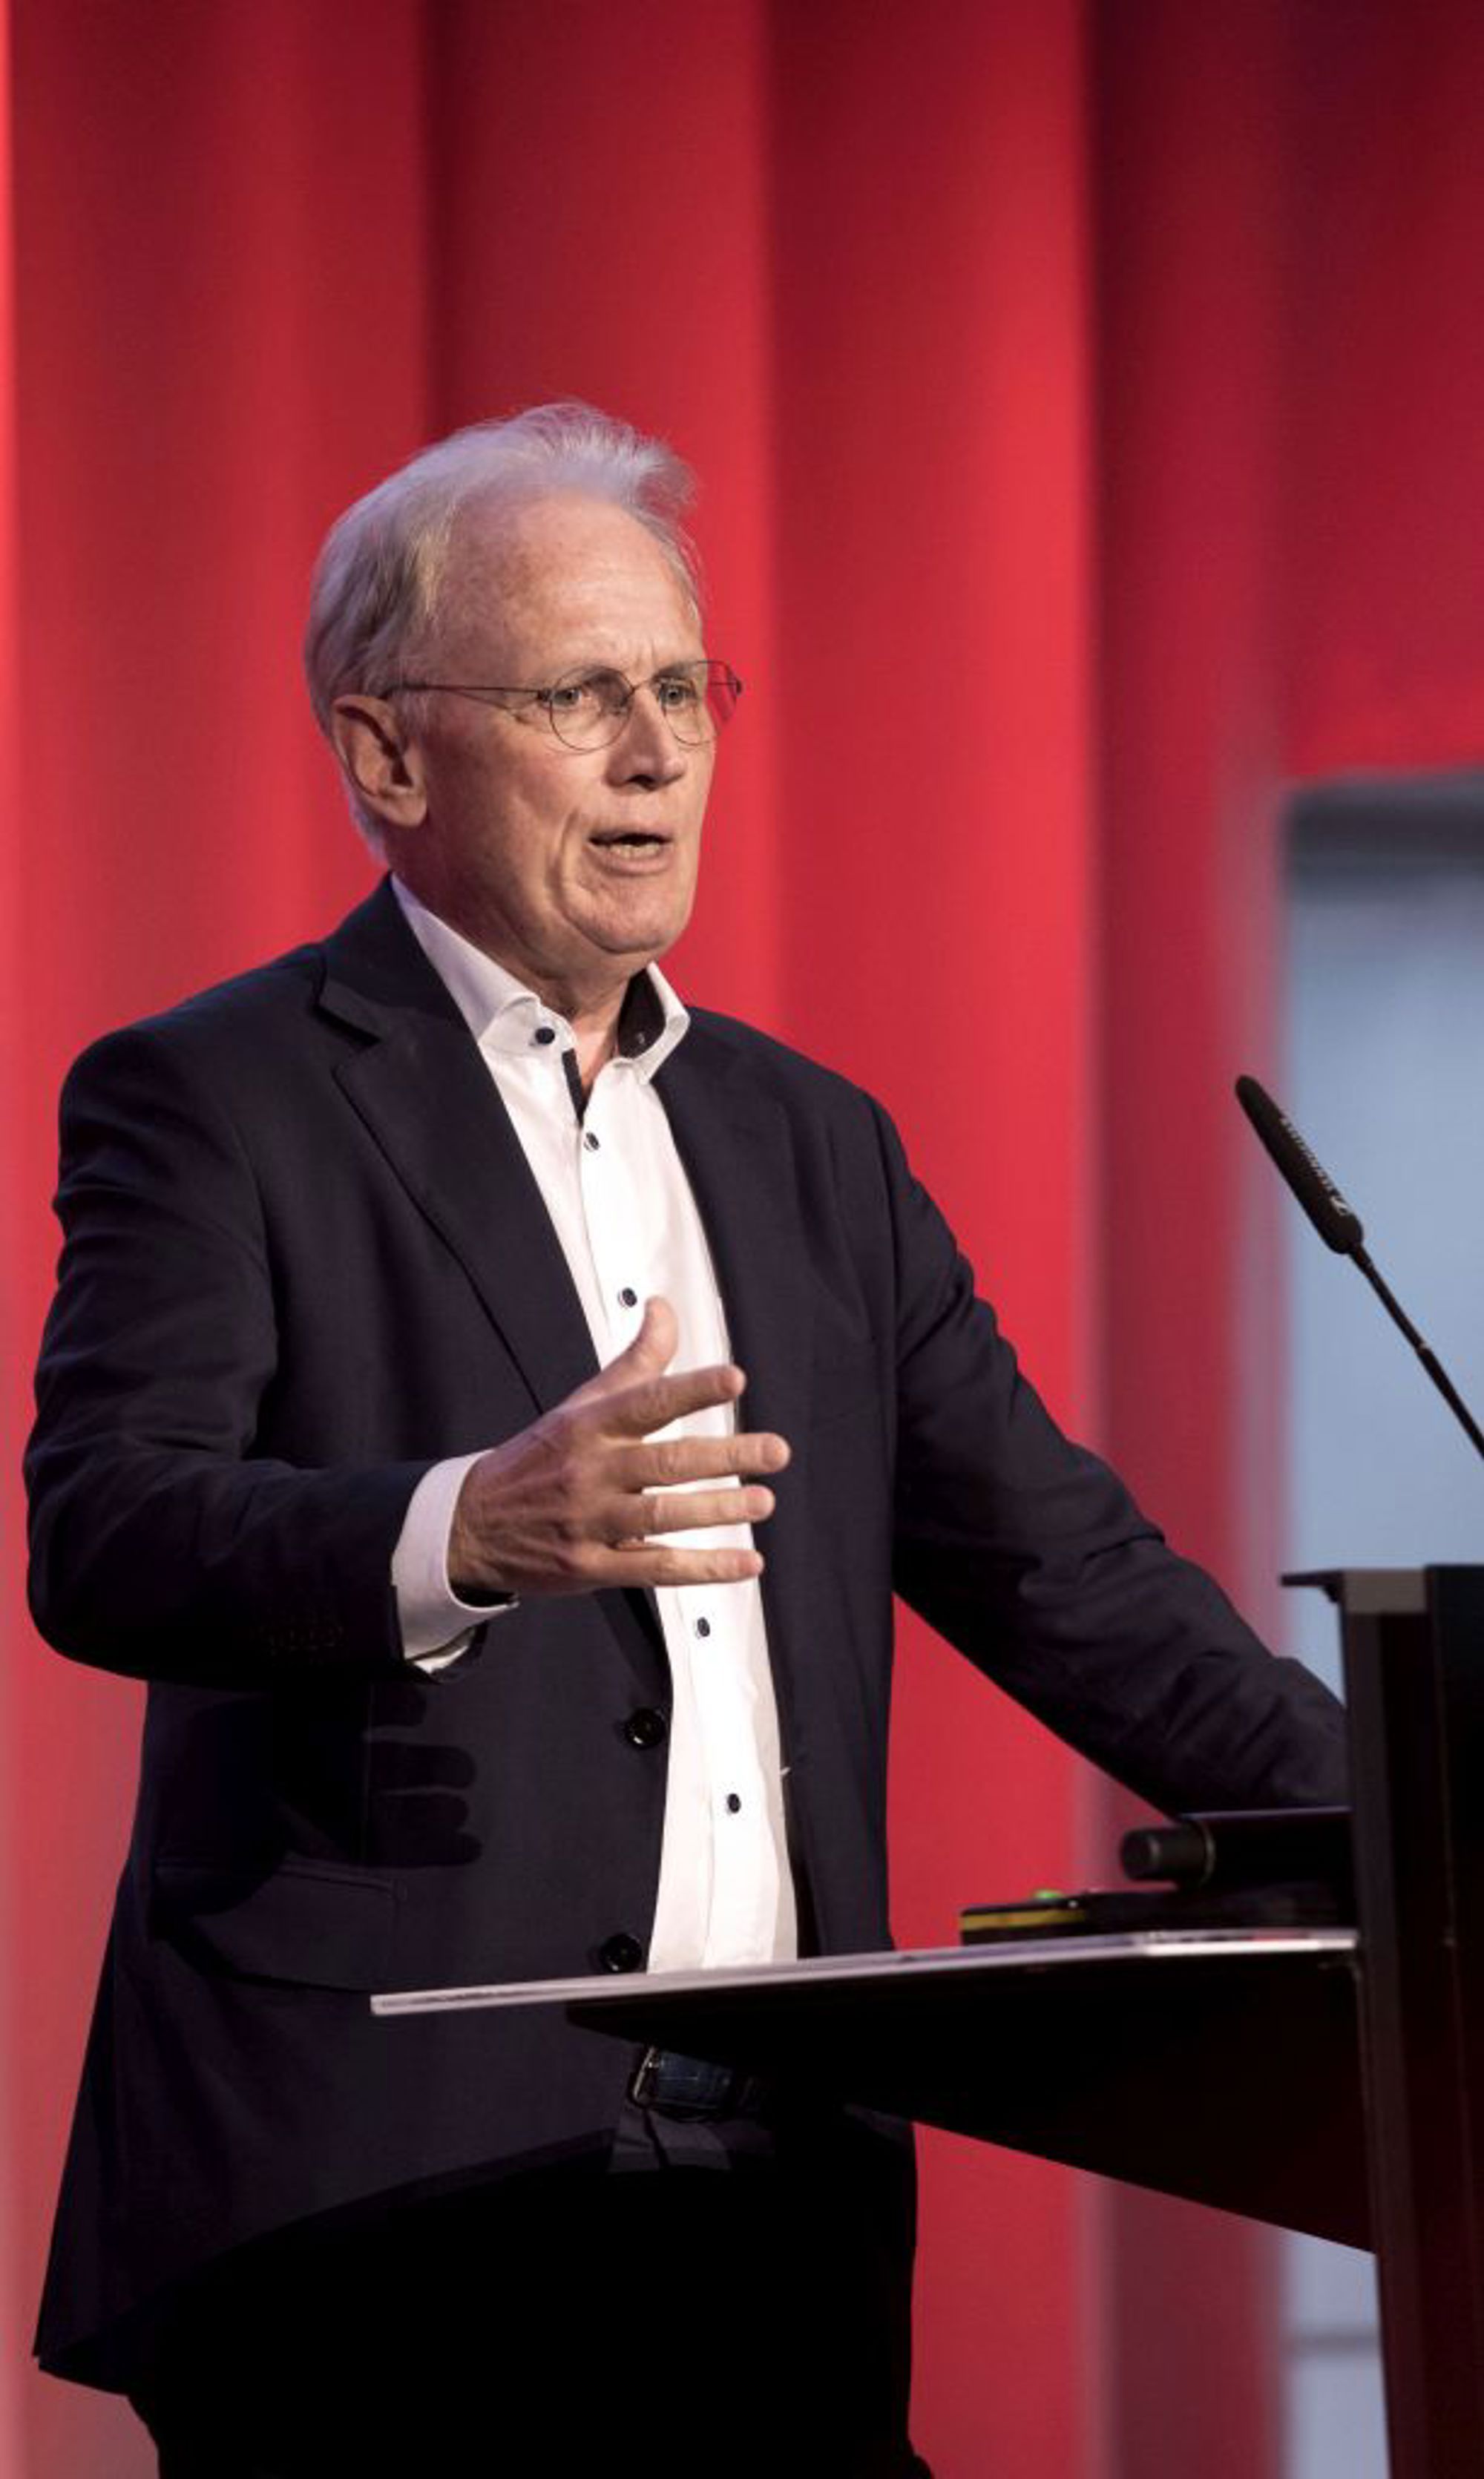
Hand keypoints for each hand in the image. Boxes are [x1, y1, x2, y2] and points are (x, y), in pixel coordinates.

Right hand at [448, 1297, 789, 1597]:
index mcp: (589, 1426)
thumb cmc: (540, 1458)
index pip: (646, 1401)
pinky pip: (655, 1569)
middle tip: (774, 1450)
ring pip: (662, 1516)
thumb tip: (663, 1308)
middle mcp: (590, 1472)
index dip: (692, 1388)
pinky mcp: (592, 1567)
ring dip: (717, 1510)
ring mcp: (590, 1522)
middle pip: (664, 1461)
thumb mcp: (580, 1405)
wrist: (472, 1525)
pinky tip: (745, 1563)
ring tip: (761, 1501)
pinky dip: (704, 1569)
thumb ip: (634, 1362)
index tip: (734, 1379)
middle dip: (725, 1456)